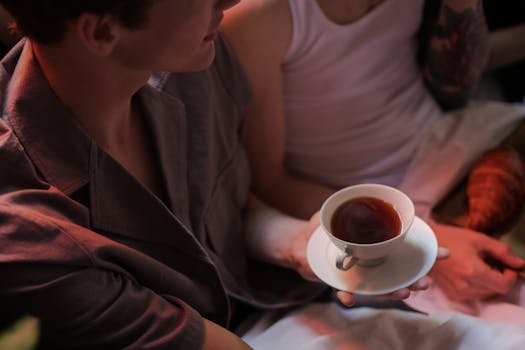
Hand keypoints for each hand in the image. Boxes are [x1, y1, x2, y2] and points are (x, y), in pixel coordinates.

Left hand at [287, 212, 449, 305]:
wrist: (298, 242)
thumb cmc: (321, 227)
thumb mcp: (335, 210)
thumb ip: (348, 203)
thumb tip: (361, 193)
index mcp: (376, 245)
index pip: (405, 250)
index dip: (426, 253)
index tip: (445, 253)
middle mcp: (371, 263)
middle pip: (398, 274)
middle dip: (415, 280)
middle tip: (425, 283)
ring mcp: (357, 274)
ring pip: (380, 288)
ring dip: (392, 293)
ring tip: (403, 294)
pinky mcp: (339, 282)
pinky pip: (345, 292)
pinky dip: (347, 296)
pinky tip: (348, 297)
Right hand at [430, 222, 524, 300]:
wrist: (425, 244)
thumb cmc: (451, 238)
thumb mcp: (479, 239)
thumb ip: (502, 252)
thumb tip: (519, 263)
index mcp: (473, 271)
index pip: (504, 285)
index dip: (510, 276)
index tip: (506, 266)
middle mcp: (465, 286)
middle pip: (495, 290)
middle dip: (499, 278)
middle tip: (490, 262)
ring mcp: (457, 292)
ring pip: (485, 294)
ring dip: (488, 283)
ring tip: (478, 267)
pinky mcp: (451, 295)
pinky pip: (473, 296)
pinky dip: (477, 287)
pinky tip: (469, 273)